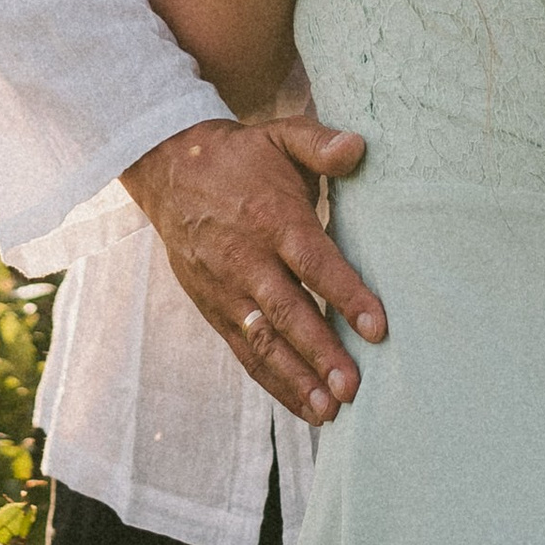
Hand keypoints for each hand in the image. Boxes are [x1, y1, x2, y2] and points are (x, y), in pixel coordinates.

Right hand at [122, 116, 384, 426]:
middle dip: (320, 353)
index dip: (345, 294)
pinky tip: (303, 405)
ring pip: (262, 341)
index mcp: (271, 217)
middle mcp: (247, 259)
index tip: (376, 327)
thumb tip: (359, 147)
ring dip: (296, 379)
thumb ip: (321, 142)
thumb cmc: (241, 156)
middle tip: (353, 386)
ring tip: (330, 411)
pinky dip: (272, 381)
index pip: (312, 262)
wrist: (169, 169)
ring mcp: (226, 289)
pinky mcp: (213, 308)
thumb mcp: (281, 134)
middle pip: (287, 313)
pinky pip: (244, 350)